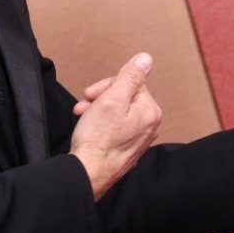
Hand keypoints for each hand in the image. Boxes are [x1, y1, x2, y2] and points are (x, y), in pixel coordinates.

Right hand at [68, 53, 162, 199]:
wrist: (87, 174)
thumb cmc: (97, 139)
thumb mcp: (112, 99)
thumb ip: (130, 77)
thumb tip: (146, 58)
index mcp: (151, 112)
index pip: (131, 83)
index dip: (107, 85)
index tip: (89, 94)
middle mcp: (150, 126)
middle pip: (125, 97)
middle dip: (102, 98)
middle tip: (83, 105)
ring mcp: (139, 140)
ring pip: (119, 113)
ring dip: (98, 110)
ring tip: (83, 118)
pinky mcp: (127, 150)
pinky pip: (116, 129)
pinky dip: (102, 126)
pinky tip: (90, 131)